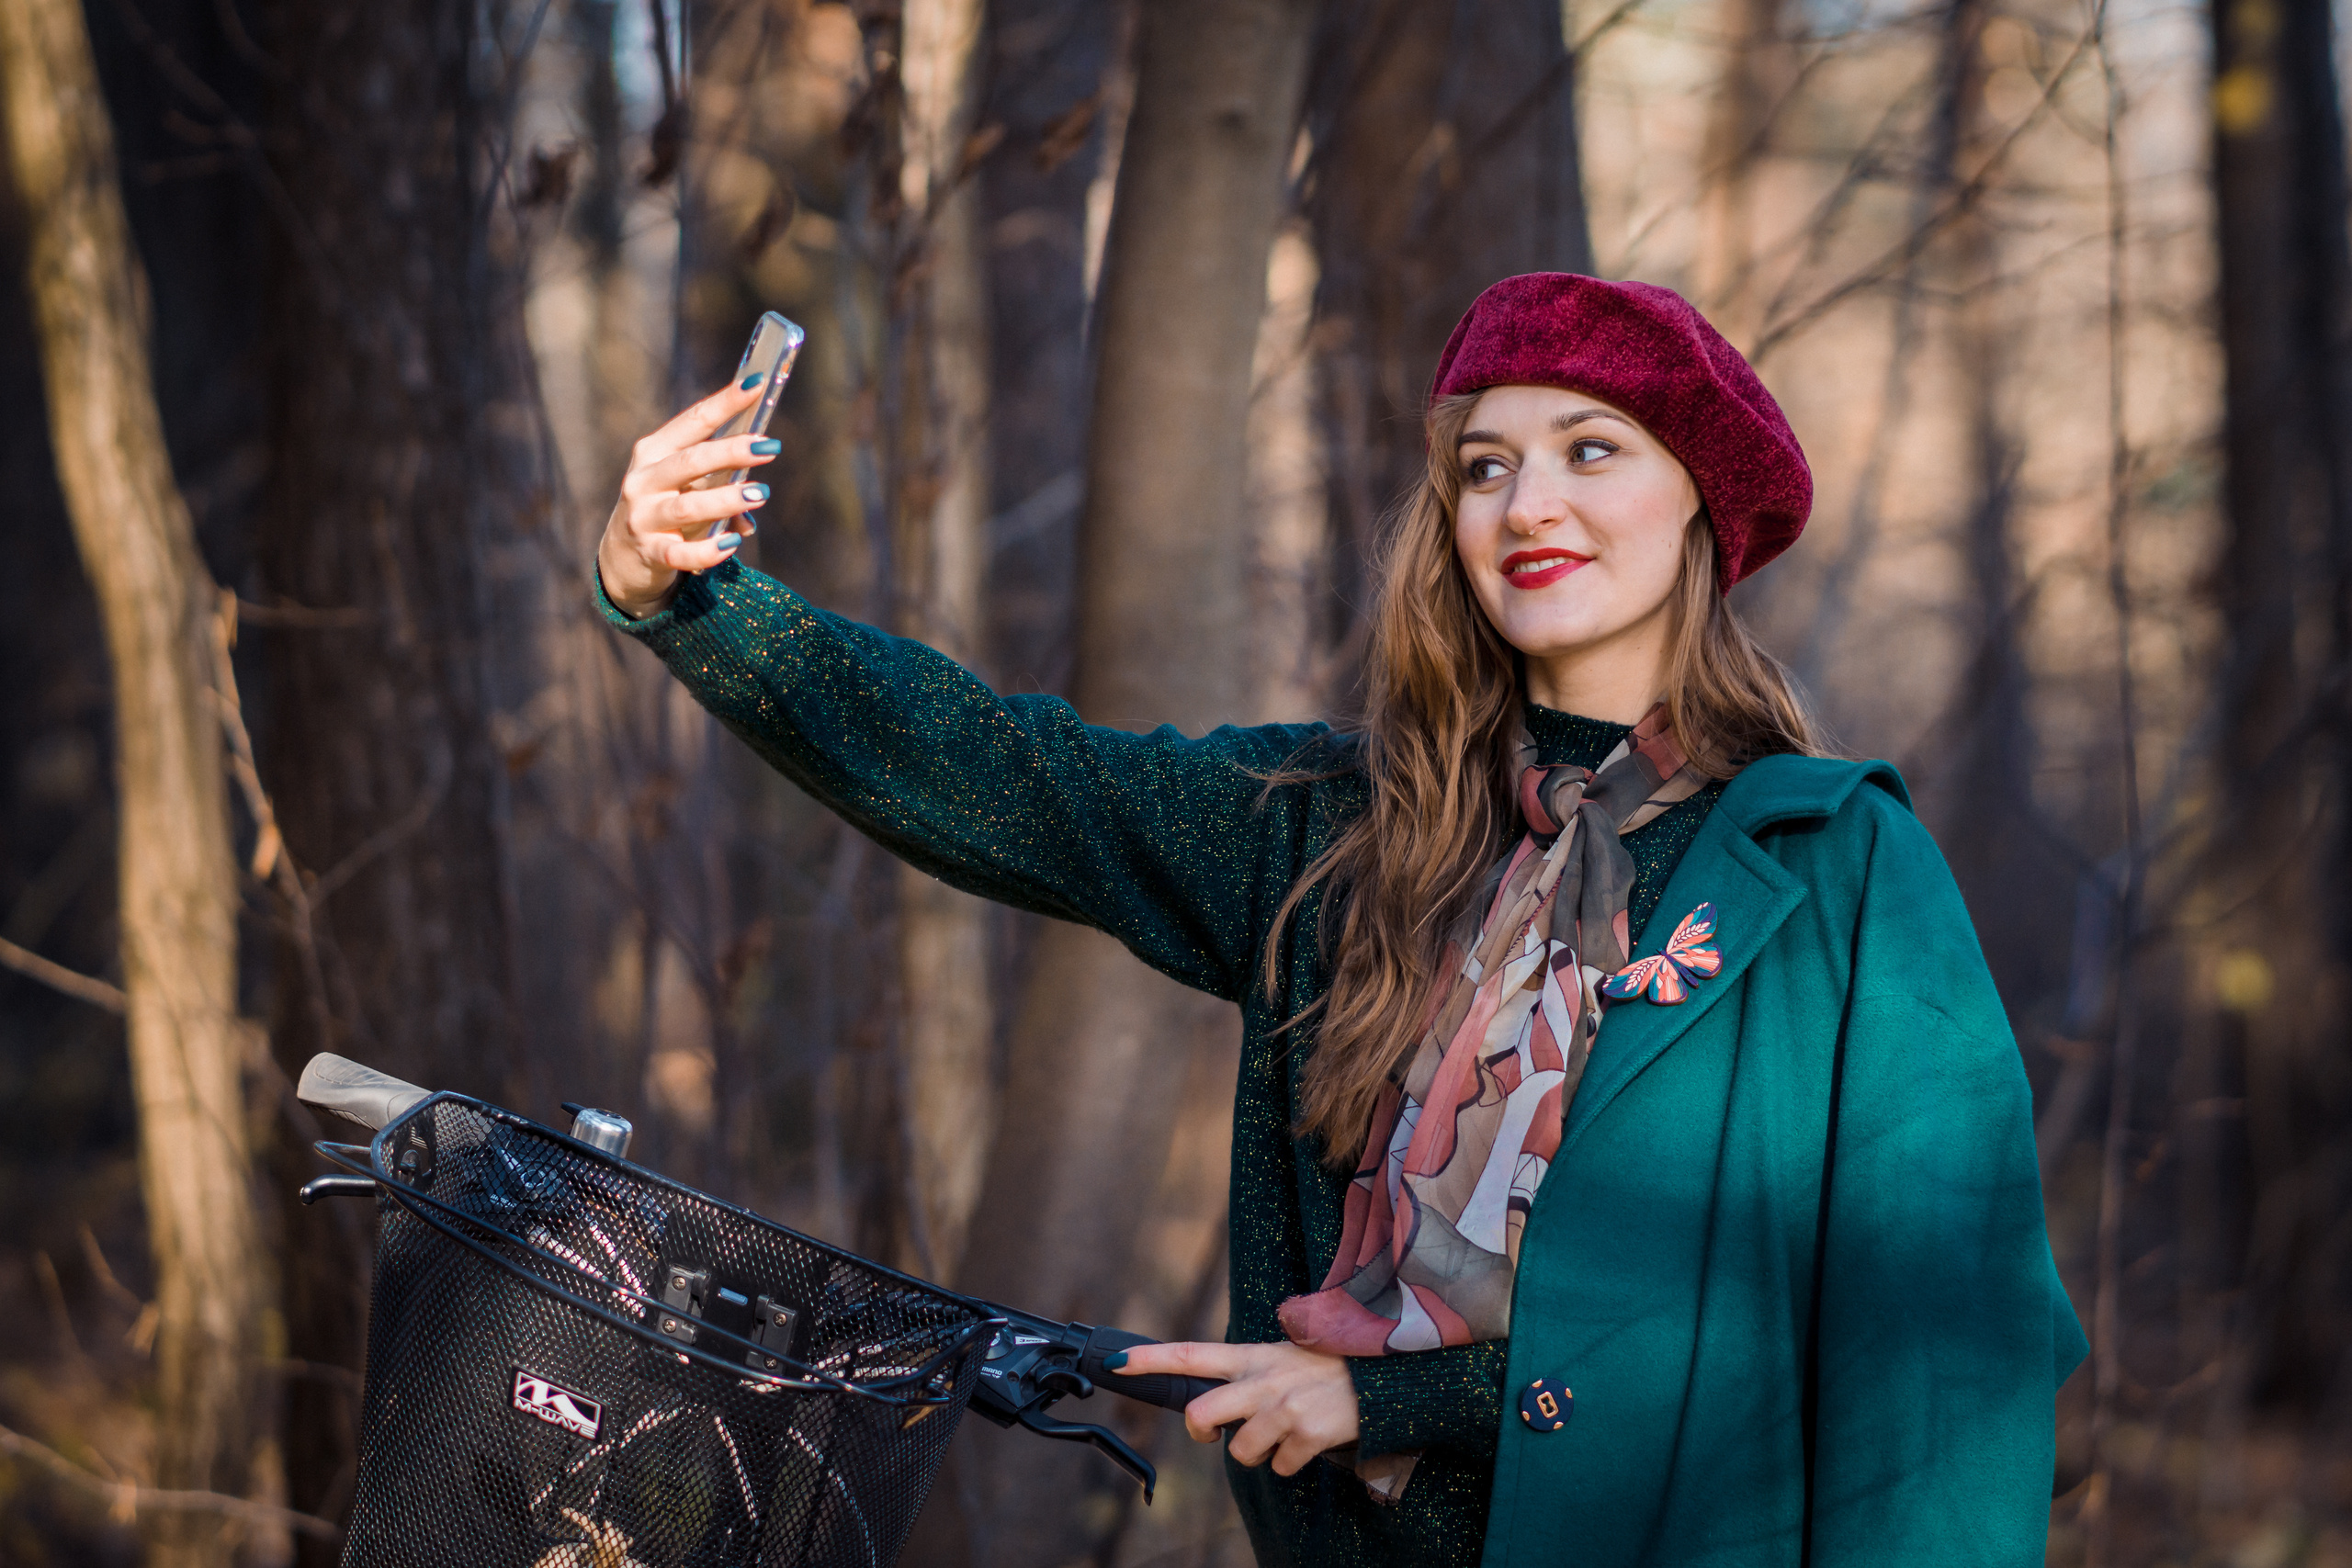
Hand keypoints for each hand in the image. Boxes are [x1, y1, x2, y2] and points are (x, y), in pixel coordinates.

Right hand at [596, 376, 780, 617]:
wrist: (621, 556)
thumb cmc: (666, 509)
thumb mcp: (686, 490)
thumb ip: (719, 491)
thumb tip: (748, 518)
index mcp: (654, 451)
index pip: (694, 421)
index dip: (726, 402)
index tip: (758, 383)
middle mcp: (644, 479)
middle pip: (691, 460)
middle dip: (731, 450)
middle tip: (769, 446)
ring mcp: (643, 516)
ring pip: (688, 506)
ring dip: (727, 499)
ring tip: (761, 493)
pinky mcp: (650, 551)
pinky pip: (682, 553)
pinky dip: (709, 550)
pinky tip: (732, 542)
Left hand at [1114, 1340, 1359, 1476]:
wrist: (1384, 1375)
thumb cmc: (1329, 1367)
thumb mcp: (1284, 1356)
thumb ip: (1248, 1373)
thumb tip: (1216, 1405)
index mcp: (1252, 1356)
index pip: (1191, 1353)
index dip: (1150, 1359)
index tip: (1116, 1362)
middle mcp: (1262, 1379)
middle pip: (1201, 1414)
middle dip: (1201, 1432)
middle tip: (1215, 1435)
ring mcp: (1283, 1407)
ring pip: (1240, 1451)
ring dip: (1258, 1453)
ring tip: (1284, 1433)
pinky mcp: (1306, 1434)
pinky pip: (1280, 1466)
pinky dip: (1292, 1462)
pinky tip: (1309, 1441)